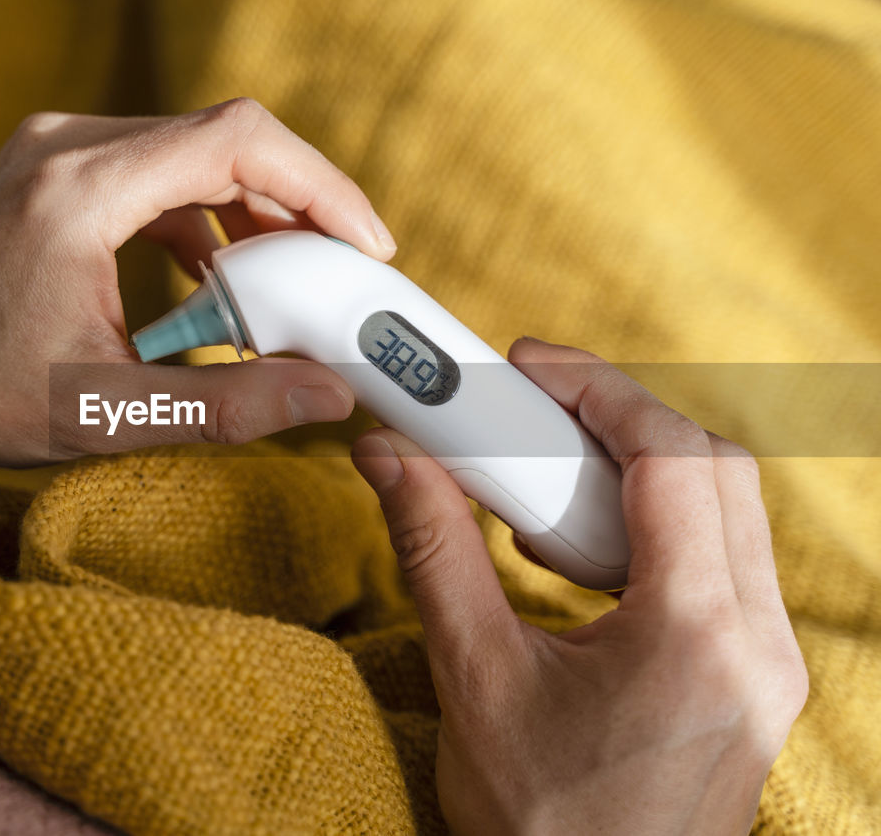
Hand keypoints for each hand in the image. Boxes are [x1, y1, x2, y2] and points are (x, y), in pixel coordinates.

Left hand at [0, 99, 395, 484]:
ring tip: (281, 289)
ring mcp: (52, 147)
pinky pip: (155, 169)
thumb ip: (228, 405)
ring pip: (192, 150)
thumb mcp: (106, 413)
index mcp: (75, 192)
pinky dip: (202, 218)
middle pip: (222, 136)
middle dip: (295, 205)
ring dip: (249, 213)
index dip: (318, 186)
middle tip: (338, 276)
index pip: (233, 140)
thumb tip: (327, 394)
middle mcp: (63, 146)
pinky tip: (214, 281)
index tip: (364, 245)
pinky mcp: (51, 167)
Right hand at [350, 337, 807, 834]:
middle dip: (622, 420)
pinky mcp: (749, 680)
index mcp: (699, 636)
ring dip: (638, 473)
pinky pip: (720, 564)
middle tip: (535, 404)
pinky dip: (651, 528)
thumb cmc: (541, 826)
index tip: (532, 367)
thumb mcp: (474, 678)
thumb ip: (434, 550)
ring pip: (727, 514)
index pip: (674, 462)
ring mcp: (765, 666)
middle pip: (716, 472)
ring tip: (545, 478)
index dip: (602, 393)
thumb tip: (392, 459)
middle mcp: (759, 644)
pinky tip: (576, 551)